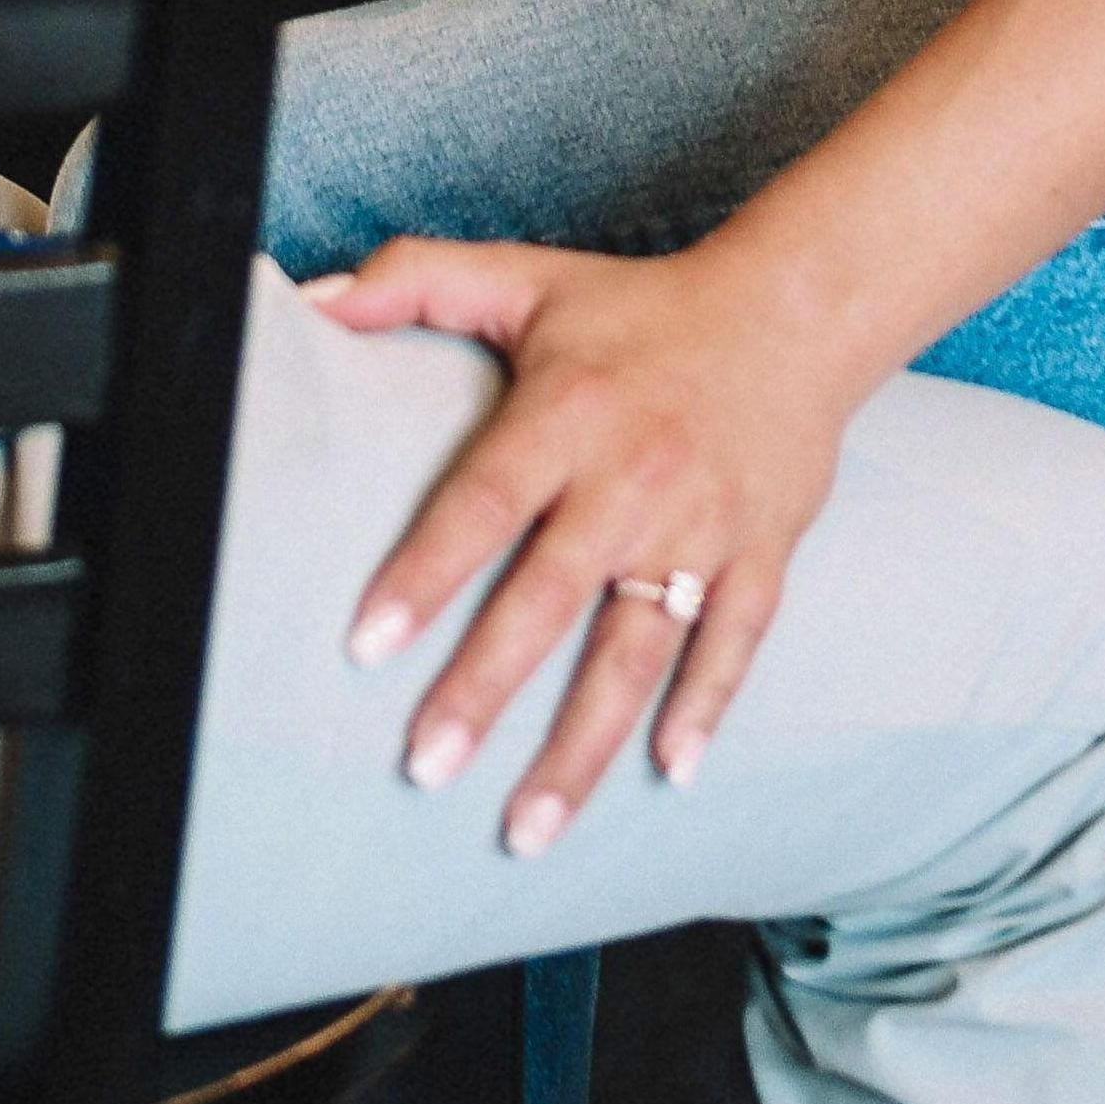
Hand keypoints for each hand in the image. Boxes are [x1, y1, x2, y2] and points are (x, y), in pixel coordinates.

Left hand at [309, 237, 865, 845]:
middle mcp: (634, 477)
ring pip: (639, 647)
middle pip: (552, 596)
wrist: (795, 309)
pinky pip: (735, 641)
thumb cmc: (640, 307)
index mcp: (568, 413)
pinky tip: (669, 772)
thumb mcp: (525, 277)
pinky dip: (706, 708)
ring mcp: (704, 524)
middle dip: (488, 688)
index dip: (425, 573)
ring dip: (585, 742)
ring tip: (528, 826)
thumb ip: (412, 281)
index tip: (366, 646)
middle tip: (427, 768)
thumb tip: (309, 304)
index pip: (484, 501)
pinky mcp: (763, 552)